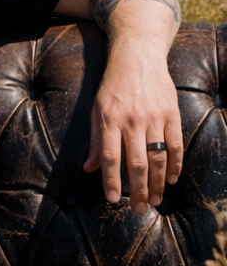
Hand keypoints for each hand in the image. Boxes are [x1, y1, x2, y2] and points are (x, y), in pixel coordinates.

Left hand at [83, 40, 183, 211]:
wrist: (138, 56)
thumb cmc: (113, 85)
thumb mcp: (96, 109)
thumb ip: (96, 140)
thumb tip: (90, 168)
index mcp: (109, 119)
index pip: (111, 157)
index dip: (111, 181)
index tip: (113, 199)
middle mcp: (132, 120)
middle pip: (137, 163)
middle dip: (138, 190)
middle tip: (139, 209)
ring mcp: (154, 117)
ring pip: (158, 158)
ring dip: (157, 183)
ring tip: (154, 200)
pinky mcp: (172, 113)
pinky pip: (175, 145)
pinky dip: (175, 165)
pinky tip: (170, 180)